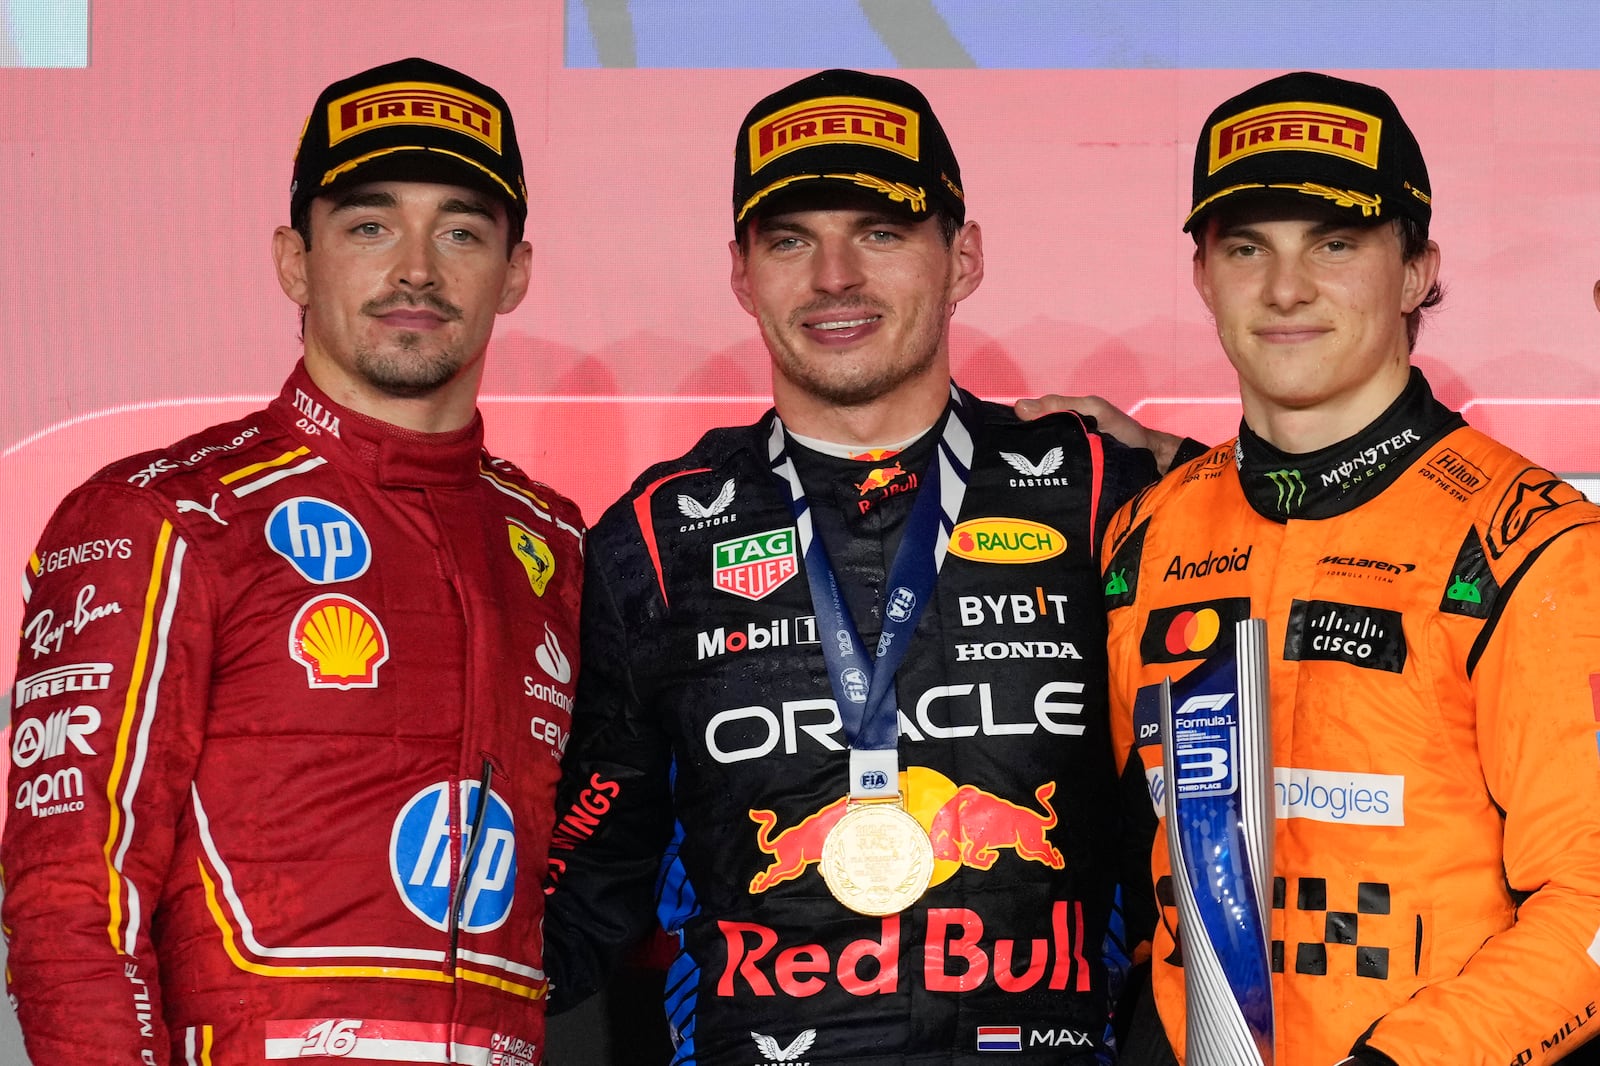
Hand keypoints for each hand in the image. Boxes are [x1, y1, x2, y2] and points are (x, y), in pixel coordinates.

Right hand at [1014, 394, 1183, 473]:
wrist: (1148, 463)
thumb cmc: (1122, 431)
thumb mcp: (1092, 409)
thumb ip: (1060, 406)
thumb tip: (1019, 406)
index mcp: (1055, 424)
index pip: (1024, 425)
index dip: (1010, 430)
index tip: (997, 438)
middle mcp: (1053, 445)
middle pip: (1026, 450)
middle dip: (1015, 455)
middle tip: (1002, 465)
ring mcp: (1059, 468)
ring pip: (1035, 469)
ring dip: (1027, 474)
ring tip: (1012, 481)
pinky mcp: (1067, 488)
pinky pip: (1049, 485)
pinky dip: (1040, 488)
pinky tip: (1029, 492)